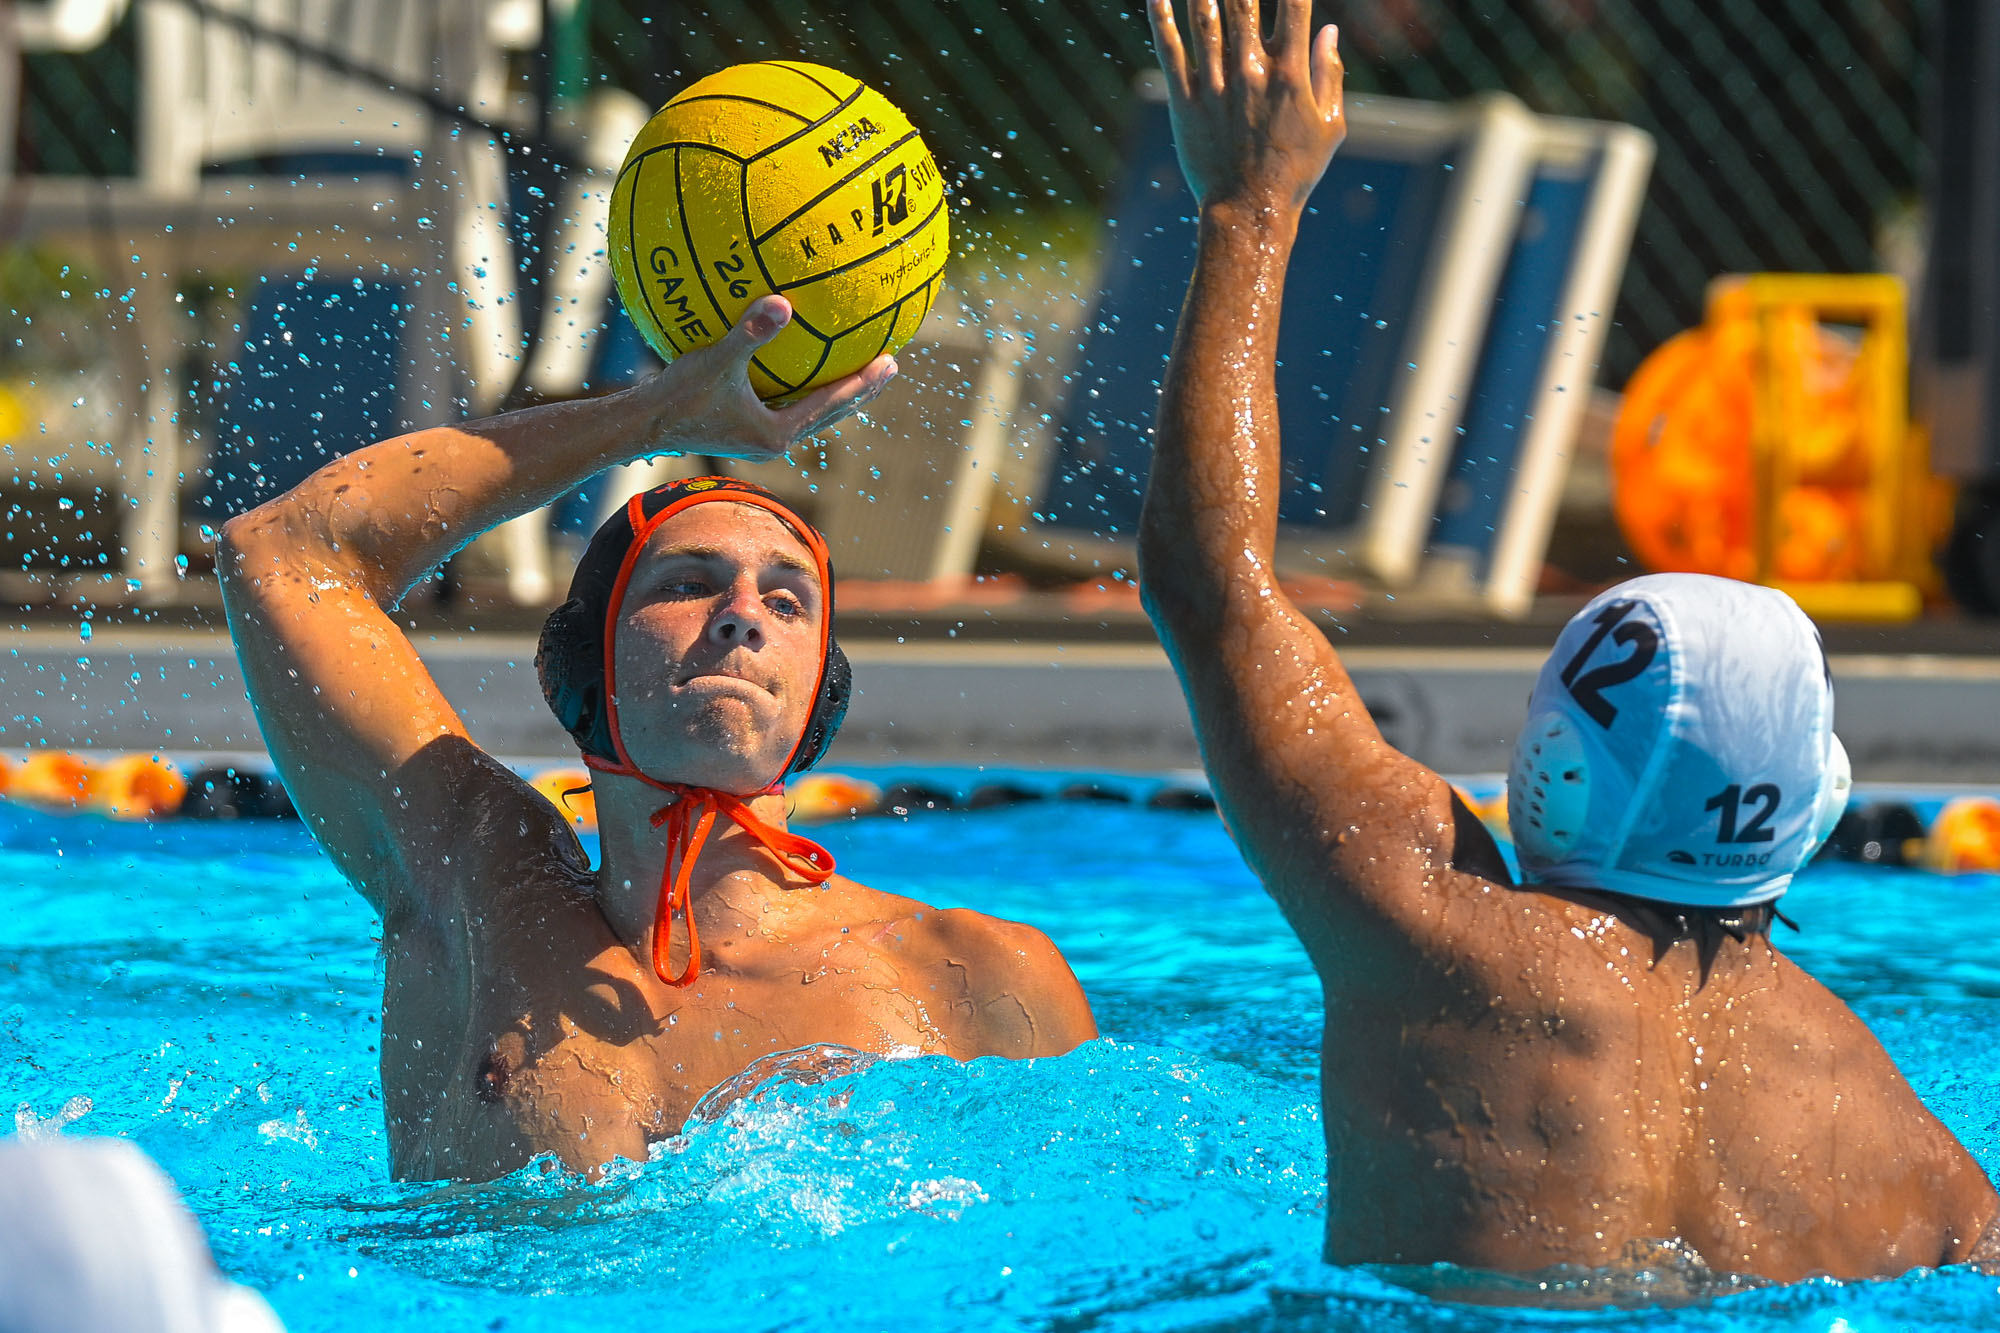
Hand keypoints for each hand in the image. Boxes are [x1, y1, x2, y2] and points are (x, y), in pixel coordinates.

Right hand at [641, 294, 897, 461]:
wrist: (641, 427)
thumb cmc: (676, 397)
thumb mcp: (715, 360)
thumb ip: (750, 333)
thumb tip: (783, 302)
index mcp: (777, 432)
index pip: (832, 404)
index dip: (862, 383)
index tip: (890, 362)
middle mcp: (773, 440)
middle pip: (830, 413)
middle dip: (860, 390)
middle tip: (889, 365)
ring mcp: (759, 438)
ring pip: (810, 413)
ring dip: (834, 391)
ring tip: (856, 366)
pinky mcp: (744, 430)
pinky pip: (784, 404)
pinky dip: (800, 385)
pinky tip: (796, 358)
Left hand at [1149, 0, 1344, 217]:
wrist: (1250, 211)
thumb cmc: (1296, 171)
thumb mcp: (1330, 125)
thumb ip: (1328, 74)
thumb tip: (1329, 30)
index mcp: (1290, 69)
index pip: (1293, 2)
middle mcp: (1251, 68)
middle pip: (1242, 0)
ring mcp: (1216, 83)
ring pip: (1204, 15)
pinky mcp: (1185, 100)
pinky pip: (1170, 49)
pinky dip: (1161, 16)